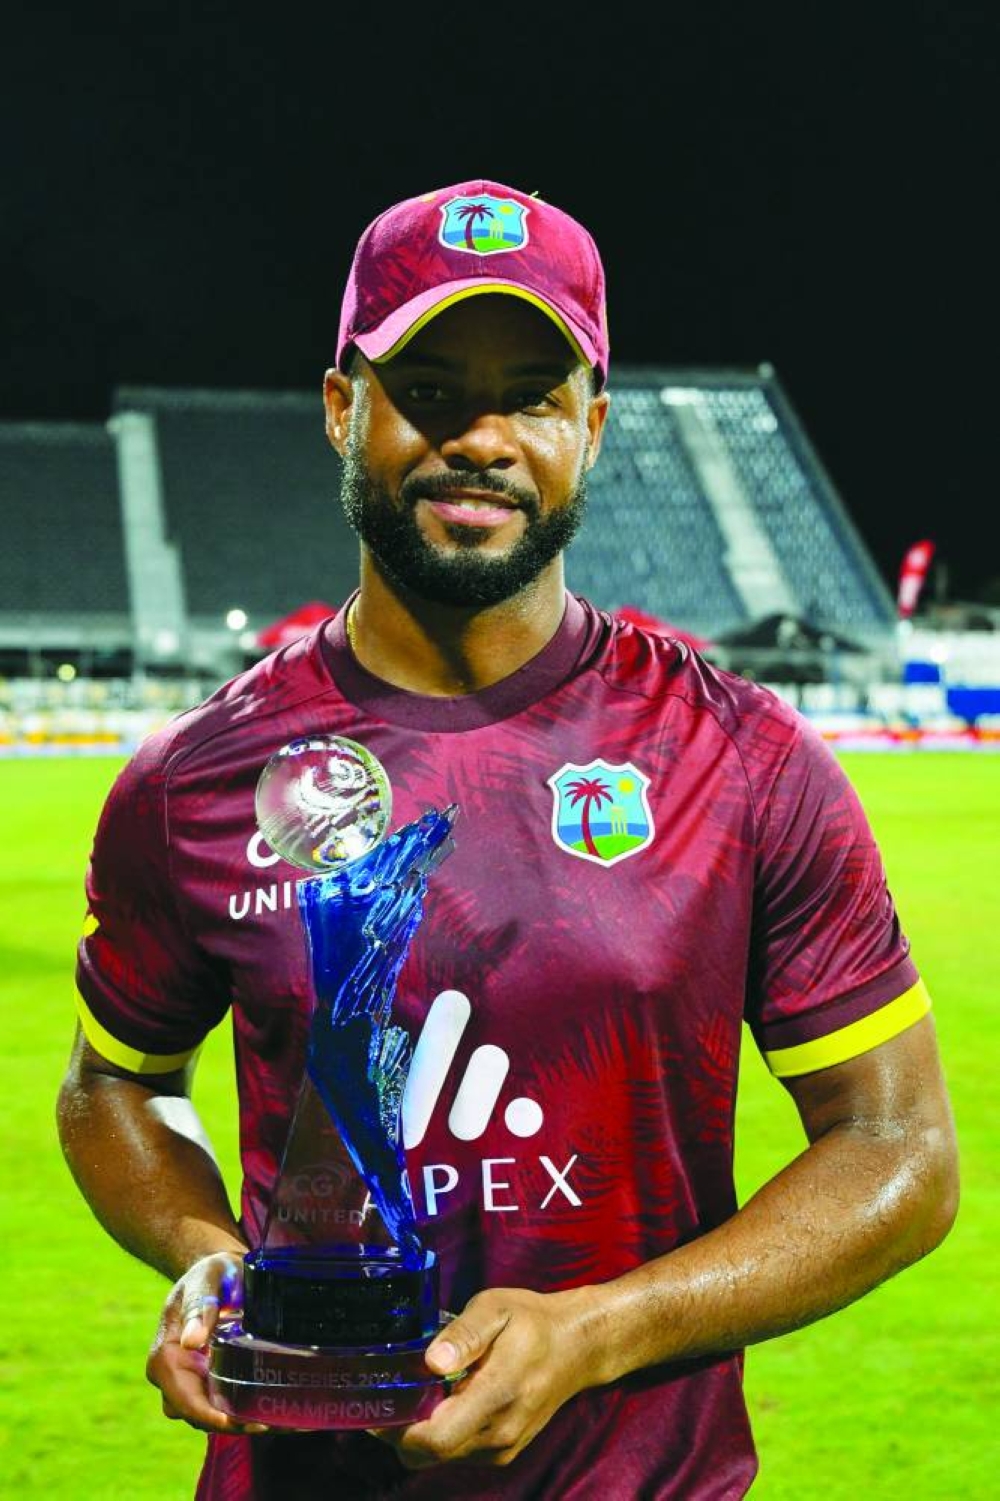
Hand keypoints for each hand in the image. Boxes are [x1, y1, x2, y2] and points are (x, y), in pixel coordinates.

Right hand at [146, 1250, 266, 1434]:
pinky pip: (221, 1405)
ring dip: (238, 1422)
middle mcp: (173, 1377)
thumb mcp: (205, 1281)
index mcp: (165, 1358)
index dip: (208, 1416)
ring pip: (210, 1416)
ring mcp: (191, 1382)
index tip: (235, 1422)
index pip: (183, 1399)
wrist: (219, 1272)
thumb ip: (198, 1308)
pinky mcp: (209, 1381)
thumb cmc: (210, 1272)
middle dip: (229, 1424)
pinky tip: (272, 1411)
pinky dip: (242, 1412)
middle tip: (267, 1423)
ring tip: (276, 1421)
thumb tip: (191, 1342)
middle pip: (197, 1415)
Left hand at [371, 1285, 602, 1468]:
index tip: (375, 1408)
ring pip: (442, 1457)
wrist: (579, 1346)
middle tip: (387, 1396)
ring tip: (416, 1393)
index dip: (396, 1432)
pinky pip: (460, 1452)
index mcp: (495, 1397)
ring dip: (421, 1434)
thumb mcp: (496, 1308)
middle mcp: (499, 1434)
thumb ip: (463, 1334)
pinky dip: (442, 1434)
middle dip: (400, 1433)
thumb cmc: (533, 1321)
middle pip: (429, 1455)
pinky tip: (444, 1401)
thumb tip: (431, 1361)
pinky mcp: (506, 1449)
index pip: (435, 1440)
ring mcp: (504, 1447)